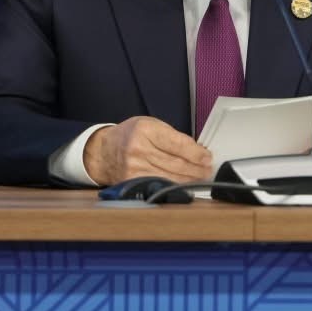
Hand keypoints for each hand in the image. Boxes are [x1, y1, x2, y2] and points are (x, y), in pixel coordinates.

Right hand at [84, 116, 212, 185]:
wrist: (103, 151)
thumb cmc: (131, 135)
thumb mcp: (150, 125)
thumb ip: (172, 136)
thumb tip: (197, 151)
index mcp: (144, 129)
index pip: (178, 143)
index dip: (196, 153)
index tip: (207, 157)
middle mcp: (138, 149)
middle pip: (176, 163)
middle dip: (196, 168)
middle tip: (208, 170)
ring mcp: (134, 168)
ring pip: (171, 177)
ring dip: (190, 179)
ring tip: (201, 177)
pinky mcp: (132, 182)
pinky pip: (160, 185)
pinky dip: (175, 185)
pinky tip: (185, 184)